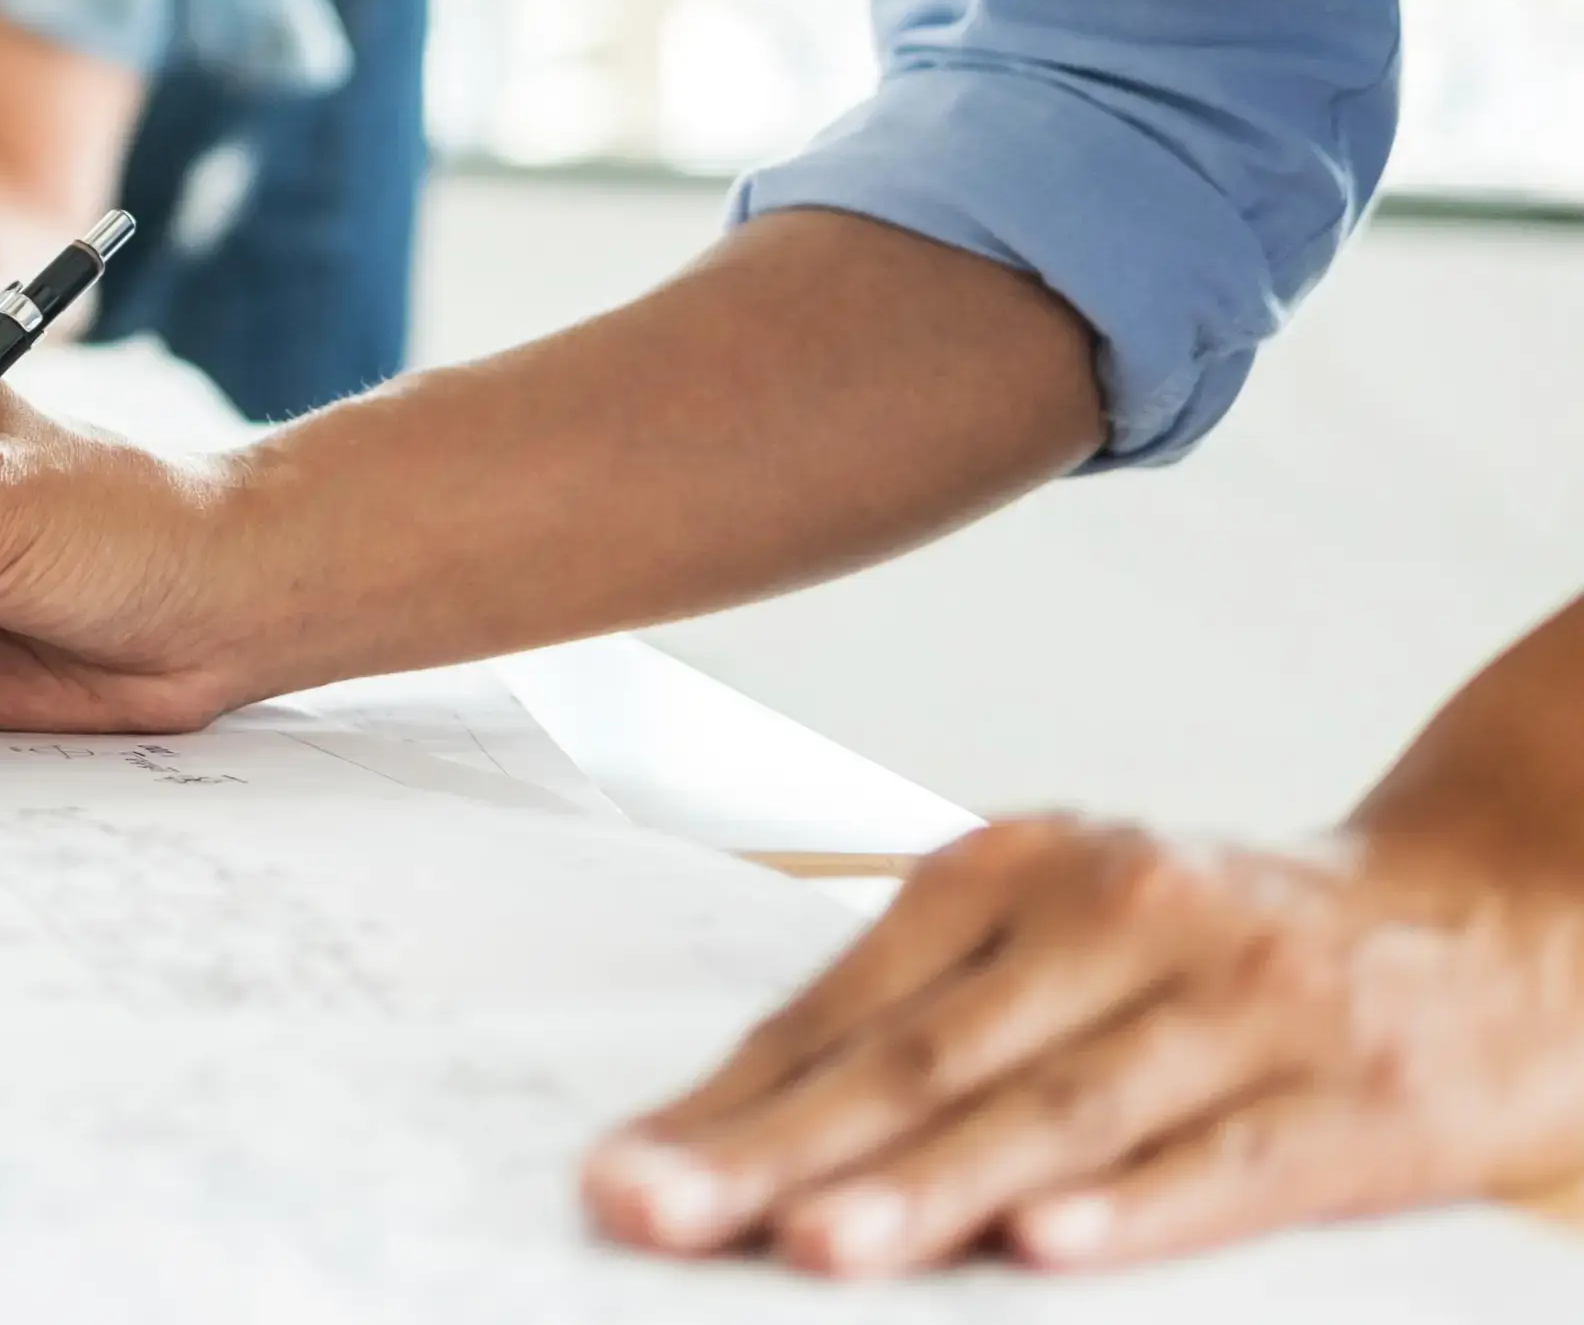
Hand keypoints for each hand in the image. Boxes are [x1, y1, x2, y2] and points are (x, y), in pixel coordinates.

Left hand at [584, 812, 1583, 1276]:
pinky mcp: (1359, 1094)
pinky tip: (1048, 1249)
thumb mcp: (1079, 934)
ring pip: (1055, 1110)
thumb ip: (939, 1013)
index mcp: (1019, 868)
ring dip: (928, 1187)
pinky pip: (1230, 1161)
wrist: (1506, 910)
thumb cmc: (1236, 944)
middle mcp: (1117, 911)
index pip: (844, 1009)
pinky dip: (1136, 1205)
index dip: (728, 1103)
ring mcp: (1239, 999)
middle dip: (776, 1151)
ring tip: (815, 1246)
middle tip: (657, 1213)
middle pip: (920, 1059)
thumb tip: (747, 1128)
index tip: (622, 1174)